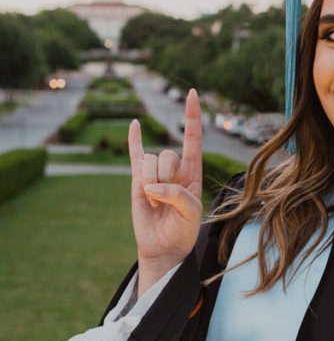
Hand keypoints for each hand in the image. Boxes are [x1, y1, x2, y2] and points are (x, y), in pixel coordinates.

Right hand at [128, 89, 202, 294]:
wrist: (164, 247)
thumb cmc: (183, 230)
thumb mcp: (191, 213)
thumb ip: (178, 194)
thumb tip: (151, 185)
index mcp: (193, 172)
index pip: (193, 138)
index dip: (192, 115)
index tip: (192, 93)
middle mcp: (175, 168)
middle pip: (167, 156)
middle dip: (166, 179)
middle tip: (167, 202)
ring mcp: (155, 173)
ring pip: (149, 162)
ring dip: (150, 186)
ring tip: (155, 203)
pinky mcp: (137, 180)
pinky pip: (134, 155)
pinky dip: (134, 139)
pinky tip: (134, 124)